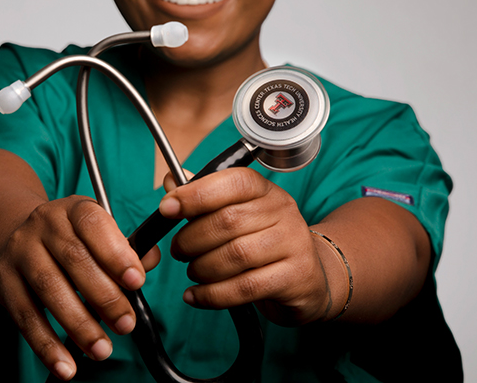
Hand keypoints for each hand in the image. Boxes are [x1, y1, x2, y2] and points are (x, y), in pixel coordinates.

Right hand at [0, 196, 161, 380]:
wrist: (17, 236)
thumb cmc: (72, 240)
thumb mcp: (100, 234)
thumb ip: (128, 248)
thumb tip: (150, 259)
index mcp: (74, 210)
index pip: (95, 225)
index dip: (116, 254)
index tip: (137, 282)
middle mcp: (44, 225)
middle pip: (74, 260)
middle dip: (105, 297)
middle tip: (125, 325)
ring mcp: (20, 252)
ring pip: (49, 289)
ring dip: (78, 325)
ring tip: (101, 350)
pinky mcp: (3, 282)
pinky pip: (25, 317)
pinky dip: (46, 346)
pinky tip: (65, 365)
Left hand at [159, 168, 336, 326]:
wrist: (309, 279)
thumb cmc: (264, 244)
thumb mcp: (240, 216)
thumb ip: (204, 199)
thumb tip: (170, 181)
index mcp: (266, 191)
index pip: (233, 181)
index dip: (196, 194)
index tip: (167, 208)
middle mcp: (284, 212)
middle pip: (228, 221)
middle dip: (192, 239)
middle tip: (180, 251)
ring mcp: (293, 244)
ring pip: (236, 255)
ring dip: (202, 267)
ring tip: (193, 272)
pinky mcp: (295, 277)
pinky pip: (245, 288)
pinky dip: (212, 295)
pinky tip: (195, 295)